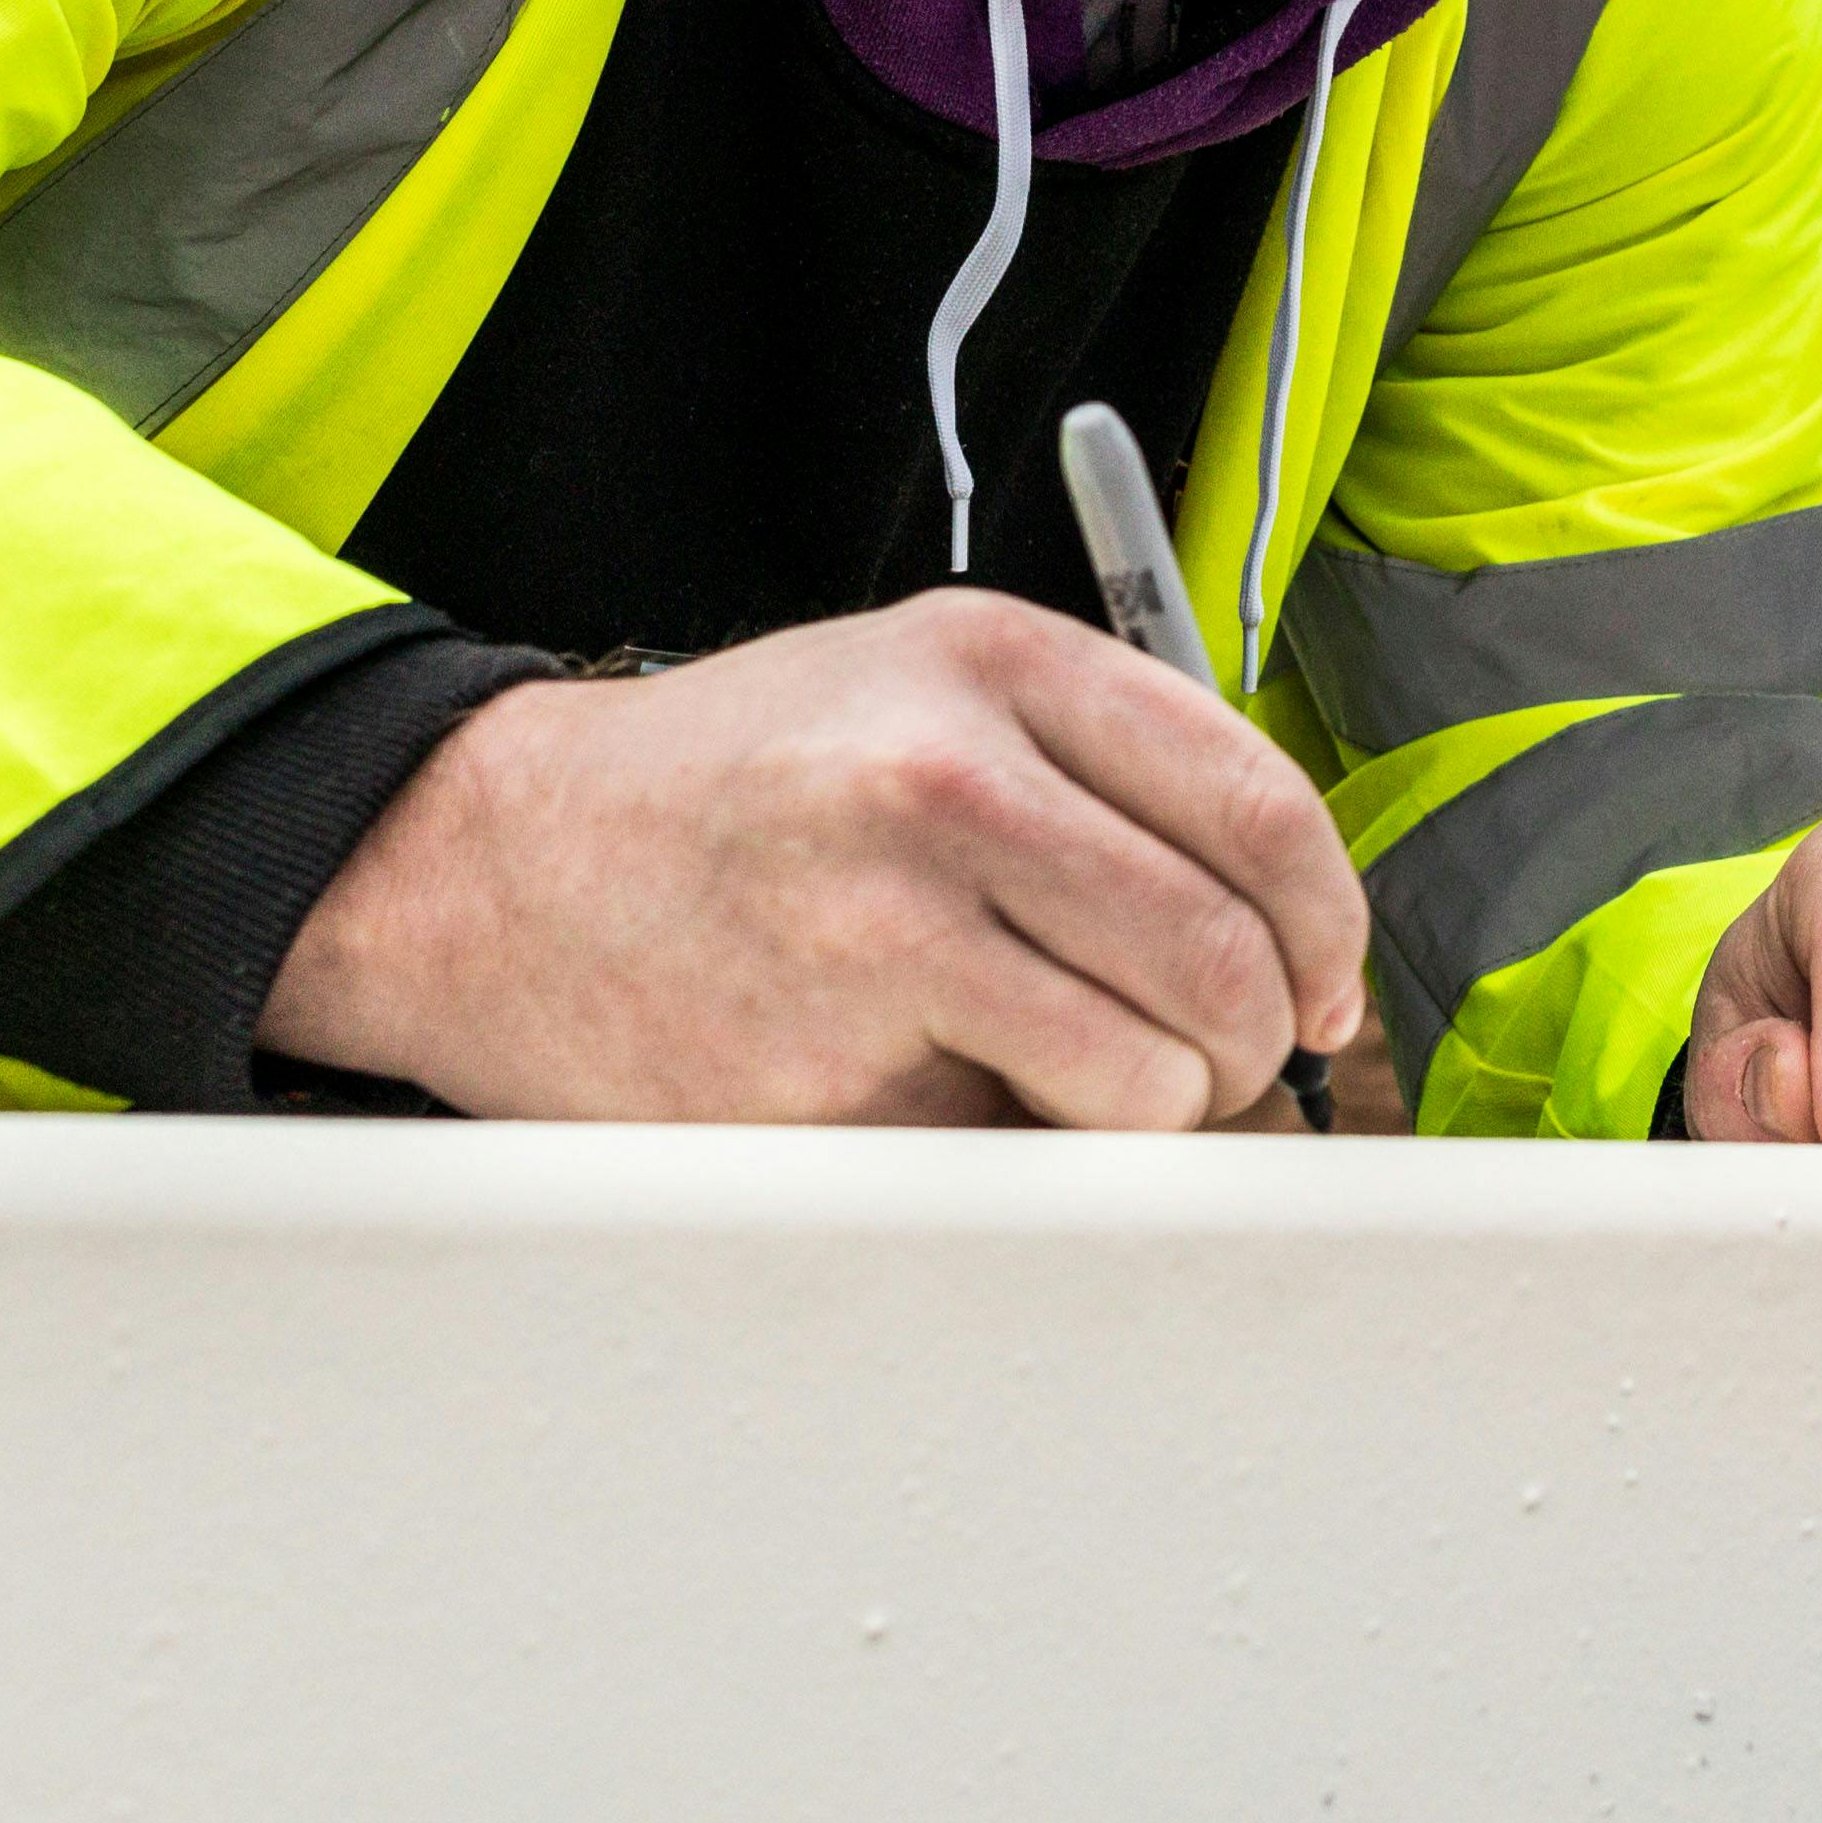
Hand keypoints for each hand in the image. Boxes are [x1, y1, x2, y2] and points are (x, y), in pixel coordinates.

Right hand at [266, 593, 1372, 1127]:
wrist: (494, 865)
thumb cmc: (732, 789)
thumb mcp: (915, 688)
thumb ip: (1099, 769)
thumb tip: (1288, 927)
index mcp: (994, 664)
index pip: (1259, 806)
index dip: (1327, 925)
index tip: (1326, 988)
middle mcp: (947, 776)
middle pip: (1222, 954)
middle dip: (1252, 1043)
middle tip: (1220, 1065)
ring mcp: (881, 925)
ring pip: (1149, 1074)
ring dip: (1154, 1114)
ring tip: (1081, 1086)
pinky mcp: (824, 1068)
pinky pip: (1020, 1153)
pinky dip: (1028, 1158)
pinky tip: (956, 1101)